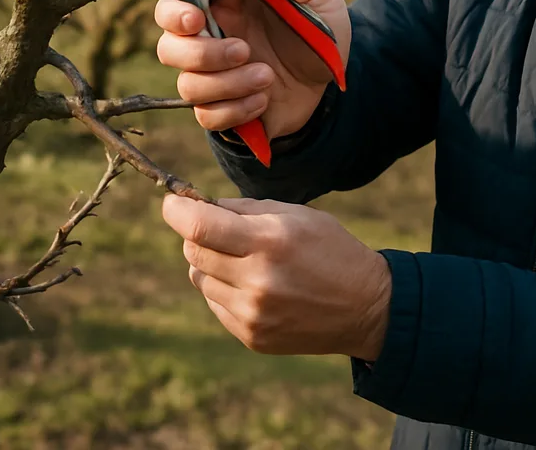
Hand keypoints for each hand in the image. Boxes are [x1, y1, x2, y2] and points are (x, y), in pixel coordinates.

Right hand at [155, 0, 350, 138]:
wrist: (337, 82)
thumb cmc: (321, 32)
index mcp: (227, 5)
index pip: (176, 2)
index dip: (175, 11)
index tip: (195, 18)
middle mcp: (212, 39)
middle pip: (168, 47)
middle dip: (199, 53)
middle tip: (244, 50)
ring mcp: (216, 75)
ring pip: (188, 85)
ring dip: (227, 83)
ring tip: (267, 76)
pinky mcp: (225, 107)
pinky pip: (208, 115)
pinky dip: (236, 110)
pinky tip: (264, 100)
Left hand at [161, 194, 390, 359]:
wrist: (364, 306)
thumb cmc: (330, 248)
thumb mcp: (296, 214)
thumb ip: (246, 209)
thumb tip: (200, 206)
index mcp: (270, 241)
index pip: (199, 227)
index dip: (176, 211)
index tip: (171, 200)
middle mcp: (257, 280)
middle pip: (193, 252)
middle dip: (195, 233)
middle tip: (215, 226)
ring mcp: (252, 314)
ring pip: (199, 278)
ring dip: (211, 262)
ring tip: (244, 258)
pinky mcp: (251, 336)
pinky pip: (215, 303)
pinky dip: (224, 287)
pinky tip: (254, 283)